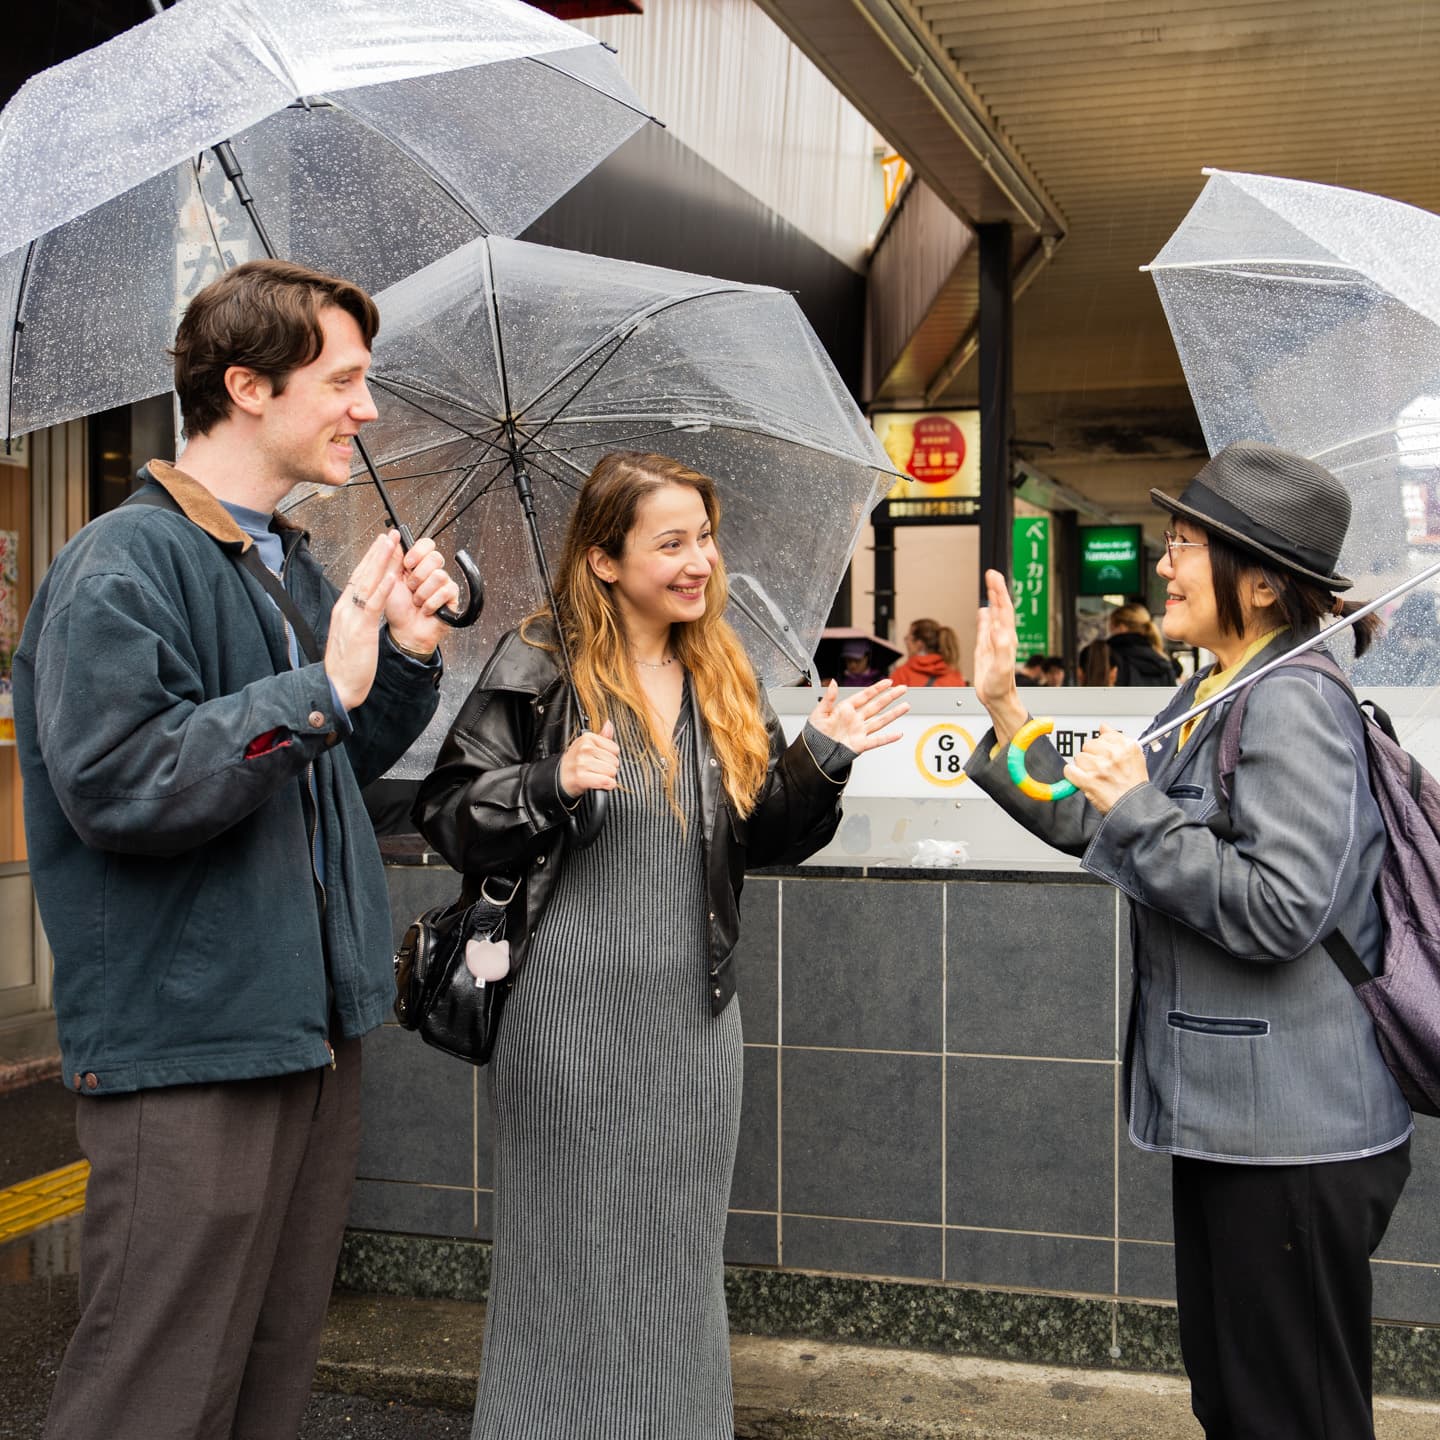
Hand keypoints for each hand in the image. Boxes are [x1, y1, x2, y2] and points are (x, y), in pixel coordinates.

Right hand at [325, 531, 403, 710]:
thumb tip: (364, 606)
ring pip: (367, 583)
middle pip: (362, 573)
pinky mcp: (360, 630)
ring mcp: (351, 617)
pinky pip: (372, 605)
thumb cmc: (346, 664)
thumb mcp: (351, 634)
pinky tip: (392, 576)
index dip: (371, 559)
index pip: (359, 578)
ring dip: (381, 561)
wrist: (336, 686)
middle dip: (377, 552)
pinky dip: (382, 589)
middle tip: (390, 534)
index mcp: (343, 609)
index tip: (382, 545)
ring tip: (392, 544)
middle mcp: (345, 608)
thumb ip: (357, 617)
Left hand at [384, 535, 461, 657]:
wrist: (404, 631)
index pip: (427, 544)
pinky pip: (446, 592)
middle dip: (418, 575)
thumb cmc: (396, 609)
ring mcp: (442, 584)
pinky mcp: (451, 597)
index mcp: (417, 564)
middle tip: (410, 587)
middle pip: (436, 557)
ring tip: (416, 601)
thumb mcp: (388, 580)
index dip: (418, 552)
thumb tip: (392, 535)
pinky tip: (425, 609)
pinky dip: (431, 603)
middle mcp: (431, 571)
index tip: (407, 564)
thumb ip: (392, 557)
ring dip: (423, 593)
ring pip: (439, 576)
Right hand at [559, 720, 618, 797]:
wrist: (561, 776)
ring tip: (596, 775)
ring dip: (607, 777)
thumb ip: (602, 736)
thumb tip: (609, 724)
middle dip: (609, 767)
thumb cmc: (576, 761)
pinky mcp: (581, 777)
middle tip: (597, 769)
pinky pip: (606, 781)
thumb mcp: (587, 744)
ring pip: (611, 772)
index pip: (615, 749)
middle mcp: (585, 749)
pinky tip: (600, 783)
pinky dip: (607, 785)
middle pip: (614, 762)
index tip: (599, 758)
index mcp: (588, 738)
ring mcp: (582, 763)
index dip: (610, 756)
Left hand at [808, 679, 908, 754]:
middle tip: (902, 689)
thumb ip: (828, 698)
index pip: (865, 696)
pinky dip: (888, 738)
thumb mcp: (819, 712)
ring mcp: (859, 731)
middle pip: (877, 705)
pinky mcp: (860, 744)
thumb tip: (834, 683)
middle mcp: (855, 719)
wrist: (814, 752)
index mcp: (845, 709)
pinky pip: (877, 741)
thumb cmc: (815, 733)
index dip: (877, 689)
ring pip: (880, 721)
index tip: (888, 682)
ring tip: (906, 706)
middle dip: (890, 697)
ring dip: (893, 714)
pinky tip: (898, 734)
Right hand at [973, 568, 1028, 745]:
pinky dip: (984, 616)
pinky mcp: (986, 649)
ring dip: (992, 599)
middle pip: (1000, 607)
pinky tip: (983, 610)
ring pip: (994, 614)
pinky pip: (985, 627)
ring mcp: (994, 641)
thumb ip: (1001, 648)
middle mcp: (1002, 636)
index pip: (1005, 609)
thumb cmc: (1001, 687)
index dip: (1000, 592)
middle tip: (991, 573)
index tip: (994, 577)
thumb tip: (998, 630)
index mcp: (1007, 638)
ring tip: (989, 585)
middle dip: (996, 589)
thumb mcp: (1002, 668)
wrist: (997, 699)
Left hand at [1063, 724, 1148, 813]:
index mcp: (1127, 747)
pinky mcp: (1089, 780)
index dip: (1102, 746)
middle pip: (1089, 745)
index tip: (1104, 754)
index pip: (1104, 735)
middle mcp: (1113, 755)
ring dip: (1084, 768)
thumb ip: (1118, 739)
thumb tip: (1104, 726)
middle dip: (1092, 756)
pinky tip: (1082, 780)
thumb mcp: (1135, 758)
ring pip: (1079, 758)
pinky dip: (1073, 776)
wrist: (1135, 809)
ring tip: (1096, 777)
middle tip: (1101, 769)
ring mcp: (1100, 767)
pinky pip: (1070, 770)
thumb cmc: (1135, 787)